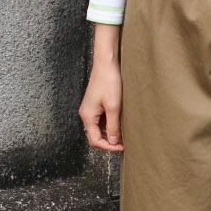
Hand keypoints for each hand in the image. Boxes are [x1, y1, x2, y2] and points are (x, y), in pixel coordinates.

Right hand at [79, 25, 123, 151]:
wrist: (107, 63)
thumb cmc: (109, 82)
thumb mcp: (113, 107)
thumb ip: (113, 126)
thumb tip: (113, 142)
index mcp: (87, 116)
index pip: (95, 140)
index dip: (108, 146)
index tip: (122, 147)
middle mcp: (86, 114)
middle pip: (96, 135)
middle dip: (109, 141)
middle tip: (125, 143)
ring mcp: (91, 109)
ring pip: (99, 128)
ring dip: (110, 133)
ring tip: (125, 134)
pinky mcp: (96, 104)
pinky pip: (101, 119)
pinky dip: (110, 124)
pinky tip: (121, 122)